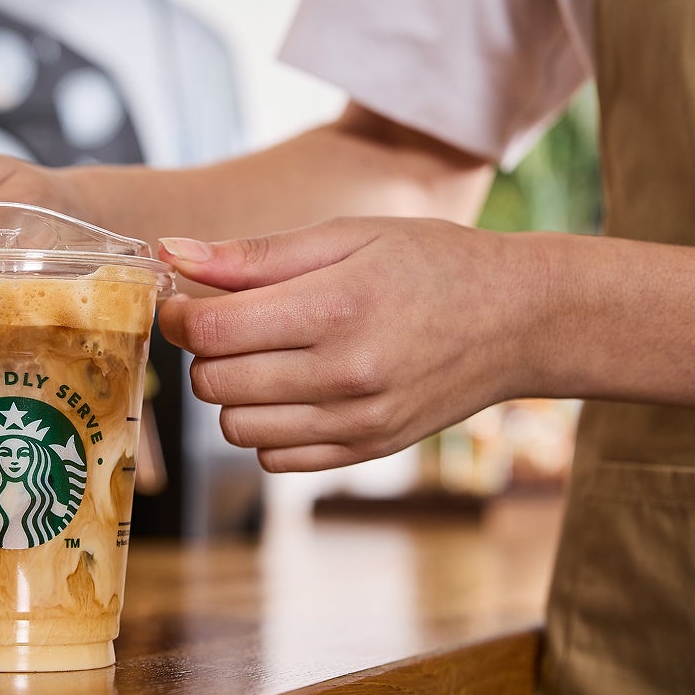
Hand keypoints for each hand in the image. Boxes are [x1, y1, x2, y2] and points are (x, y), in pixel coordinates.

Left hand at [157, 218, 542, 471]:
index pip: (210, 331)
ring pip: (236, 427)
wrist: (522, 319)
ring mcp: (357, 421)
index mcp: (335, 308)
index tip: (183, 300)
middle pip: (214, 381)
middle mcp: (344, 374)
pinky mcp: (367, 450)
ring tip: (263, 355)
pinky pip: (274, 459)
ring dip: (231, 391)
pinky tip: (291, 390)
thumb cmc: (432, 262)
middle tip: (227, 321)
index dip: (178, 315)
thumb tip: (172, 252)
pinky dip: (265, 428)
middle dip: (203, 350)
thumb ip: (255, 254)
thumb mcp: (347, 234)